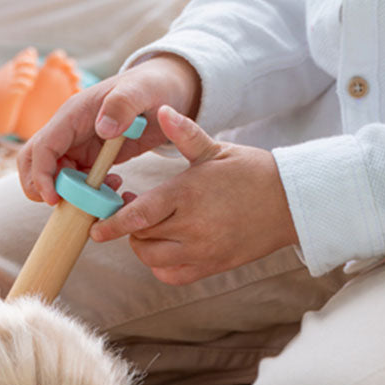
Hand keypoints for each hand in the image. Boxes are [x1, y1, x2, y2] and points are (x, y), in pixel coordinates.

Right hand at [17, 55, 200, 205]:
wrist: (168, 89)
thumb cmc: (153, 85)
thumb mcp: (142, 91)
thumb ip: (123, 104)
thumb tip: (102, 129)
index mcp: (74, 113)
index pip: (42, 147)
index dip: (42, 175)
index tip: (55, 199)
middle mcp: (70, 129)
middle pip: (34, 161)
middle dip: (39, 186)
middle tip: (62, 205)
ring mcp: (80, 143)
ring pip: (54, 174)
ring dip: (69, 192)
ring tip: (102, 194)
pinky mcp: (92, 156)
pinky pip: (77, 180)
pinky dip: (87, 193)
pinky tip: (114, 188)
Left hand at [91, 105, 298, 284]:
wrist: (288, 202)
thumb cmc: (250, 170)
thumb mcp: (215, 148)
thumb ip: (183, 133)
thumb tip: (161, 109)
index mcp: (189, 194)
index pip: (140, 216)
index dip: (113, 224)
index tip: (96, 227)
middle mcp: (193, 227)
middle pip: (141, 238)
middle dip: (128, 226)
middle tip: (131, 208)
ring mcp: (202, 250)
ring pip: (153, 258)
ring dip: (144, 243)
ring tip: (151, 223)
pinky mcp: (211, 266)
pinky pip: (172, 274)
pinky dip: (161, 263)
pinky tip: (167, 243)